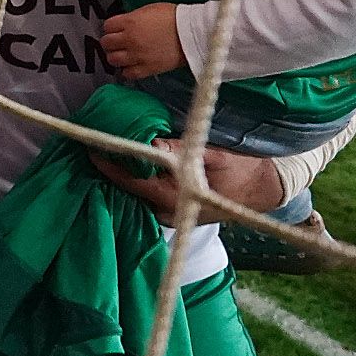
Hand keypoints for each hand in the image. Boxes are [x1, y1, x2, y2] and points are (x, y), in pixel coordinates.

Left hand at [89, 139, 288, 223]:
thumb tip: (146, 141)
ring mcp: (170, 214)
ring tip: (105, 151)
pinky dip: (136, 181)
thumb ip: (179, 150)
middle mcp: (167, 212)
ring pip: (135, 193)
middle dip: (110, 168)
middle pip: (127, 189)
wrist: (267, 189)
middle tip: (92, 143)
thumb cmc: (244, 170)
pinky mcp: (174, 211)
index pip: (129, 181)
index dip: (107, 163)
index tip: (88, 146)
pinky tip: (129, 164)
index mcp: (174, 198)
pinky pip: (146, 196)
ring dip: (122, 174)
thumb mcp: (213, 154)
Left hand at [100, 3, 185, 79]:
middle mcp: (130, 39)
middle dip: (111, 42)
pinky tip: (132, 65)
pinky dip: (127, 70)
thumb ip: (132, 18)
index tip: (115, 29)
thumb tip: (124, 24)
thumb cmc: (175, 18)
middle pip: (106, 43)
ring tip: (123, 55)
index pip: (107, 26)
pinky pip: (127, 74)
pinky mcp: (146, 69)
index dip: (111, 27)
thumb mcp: (149, 10)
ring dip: (116, 56)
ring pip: (112, 60)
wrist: (193, 33)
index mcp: (130, 22)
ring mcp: (137, 56)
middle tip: (117, 42)